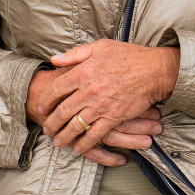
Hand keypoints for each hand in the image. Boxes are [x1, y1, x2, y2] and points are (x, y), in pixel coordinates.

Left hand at [35, 40, 179, 160]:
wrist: (153, 70)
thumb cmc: (127, 56)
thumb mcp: (99, 47)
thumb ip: (75, 54)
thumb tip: (54, 59)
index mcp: (83, 72)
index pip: (56, 89)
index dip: (46, 99)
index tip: (42, 106)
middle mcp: (88, 90)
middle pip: (62, 111)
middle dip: (51, 123)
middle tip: (46, 128)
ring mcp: (100, 105)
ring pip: (75, 125)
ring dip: (64, 136)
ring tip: (58, 142)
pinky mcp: (113, 117)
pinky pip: (94, 134)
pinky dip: (84, 143)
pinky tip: (78, 147)